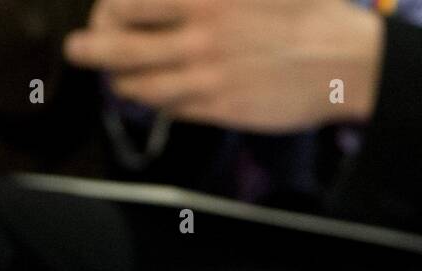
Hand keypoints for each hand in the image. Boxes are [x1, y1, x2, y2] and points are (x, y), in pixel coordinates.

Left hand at [65, 0, 384, 131]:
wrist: (343, 59)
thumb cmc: (306, 9)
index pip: (126, 5)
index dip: (106, 12)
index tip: (105, 15)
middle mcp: (197, 38)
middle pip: (120, 48)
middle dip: (91, 50)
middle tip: (79, 51)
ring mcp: (208, 78)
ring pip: (142, 86)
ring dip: (121, 83)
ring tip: (114, 80)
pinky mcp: (223, 109)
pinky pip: (173, 109)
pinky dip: (157, 103)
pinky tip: (155, 97)